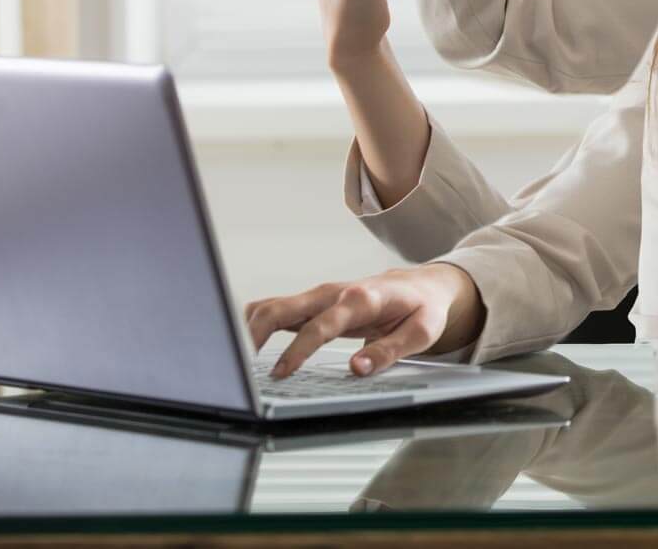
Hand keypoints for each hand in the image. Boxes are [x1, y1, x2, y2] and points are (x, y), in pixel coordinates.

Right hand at [245, 262, 481, 378]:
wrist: (423, 285)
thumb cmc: (422, 308)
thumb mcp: (421, 332)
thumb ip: (390, 351)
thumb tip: (357, 368)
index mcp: (360, 298)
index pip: (321, 325)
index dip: (298, 349)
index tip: (280, 373)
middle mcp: (332, 293)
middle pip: (281, 308)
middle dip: (254, 335)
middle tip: (239, 369)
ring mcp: (318, 296)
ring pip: (270, 307)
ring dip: (247, 331)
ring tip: (234, 364)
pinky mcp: (311, 304)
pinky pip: (274, 311)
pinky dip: (254, 326)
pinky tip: (245, 350)